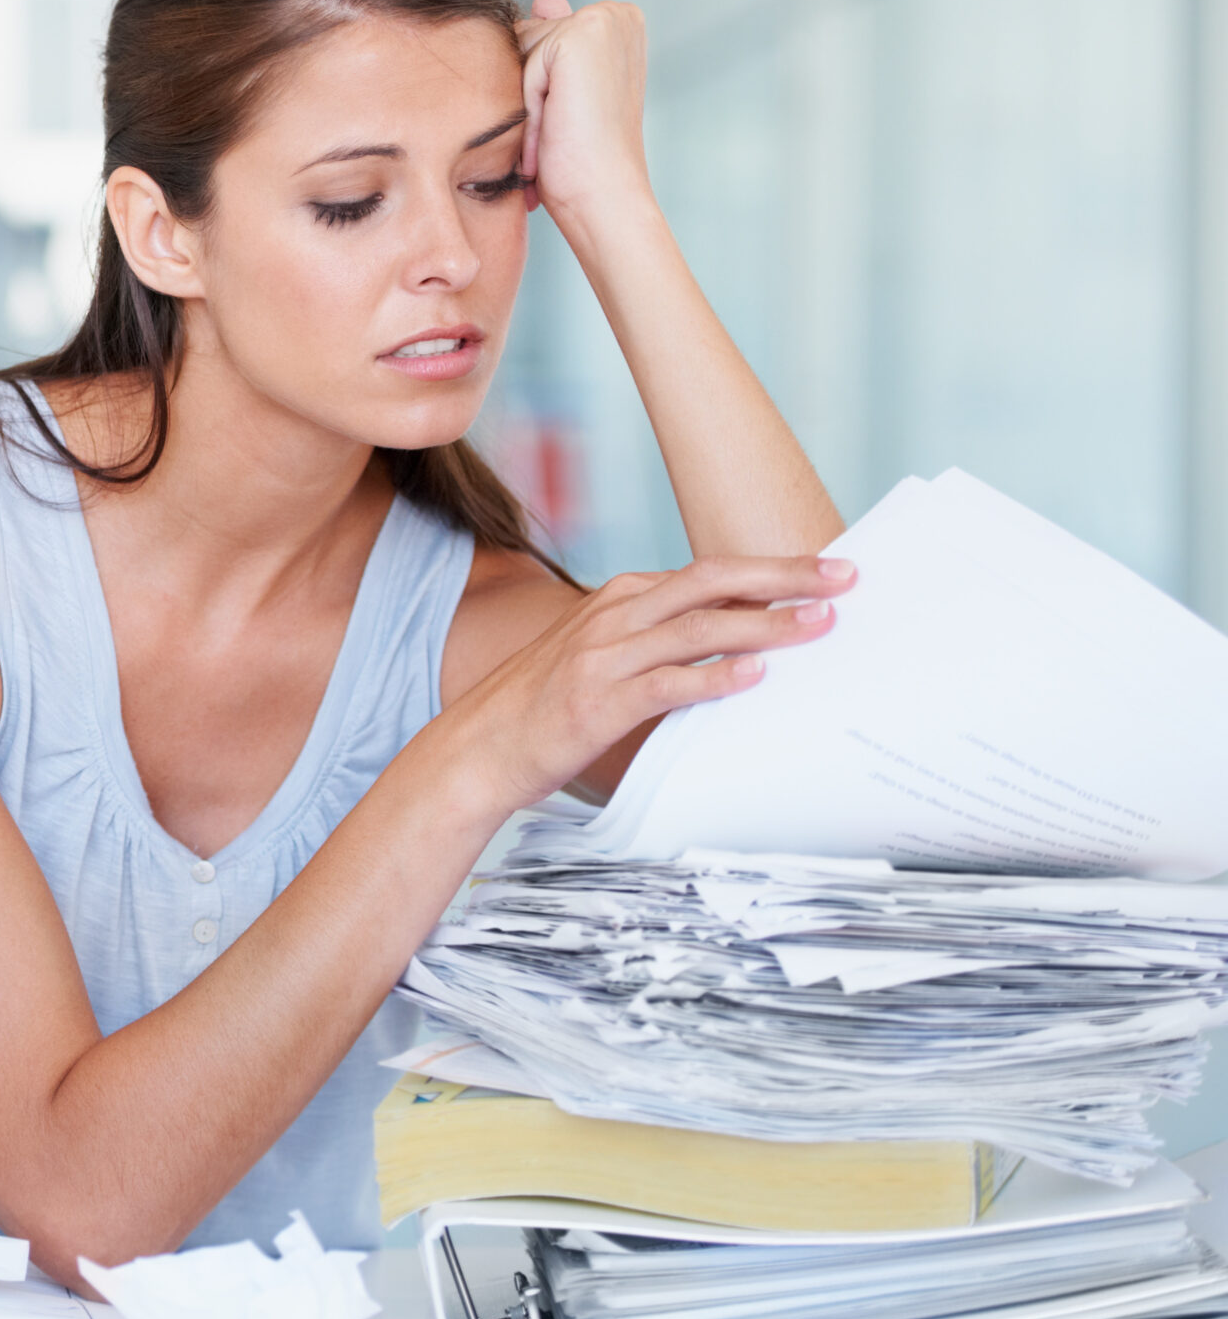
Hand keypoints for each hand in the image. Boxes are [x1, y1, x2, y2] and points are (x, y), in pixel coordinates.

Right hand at [427, 555, 856, 819]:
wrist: (474, 750)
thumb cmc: (543, 710)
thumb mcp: (599, 659)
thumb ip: (655, 644)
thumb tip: (734, 647)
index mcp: (616, 600)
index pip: (706, 572)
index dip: (769, 568)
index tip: (824, 569)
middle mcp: (611, 616)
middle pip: (710, 582)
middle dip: (783, 577)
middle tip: (844, 578)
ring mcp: (602, 658)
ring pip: (697, 628)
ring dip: (765, 625)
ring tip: (818, 625)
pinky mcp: (596, 703)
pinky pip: (665, 684)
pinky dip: (712, 678)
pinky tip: (753, 678)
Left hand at [514, 0, 651, 221]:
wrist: (602, 195)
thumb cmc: (582, 156)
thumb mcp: (563, 90)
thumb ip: (555, 36)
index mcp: (618, 22)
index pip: (539, 34)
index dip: (539, 87)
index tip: (573, 119)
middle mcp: (616, 14)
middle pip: (525, 37)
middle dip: (530, 93)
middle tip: (566, 130)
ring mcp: (601, 20)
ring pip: (519, 51)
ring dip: (527, 103)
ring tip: (559, 132)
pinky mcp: (581, 35)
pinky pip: (522, 66)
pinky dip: (530, 106)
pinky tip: (556, 128)